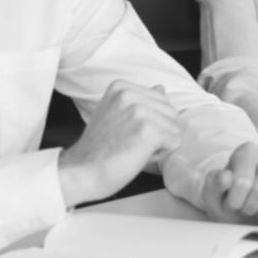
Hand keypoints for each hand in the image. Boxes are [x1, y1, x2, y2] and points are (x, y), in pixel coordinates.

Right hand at [57, 82, 179, 206]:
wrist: (82, 171)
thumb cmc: (99, 148)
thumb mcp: (117, 113)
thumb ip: (141, 100)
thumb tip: (162, 88)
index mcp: (121, 87)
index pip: (162, 99)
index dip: (150, 121)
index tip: (125, 130)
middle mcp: (130, 94)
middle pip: (171, 112)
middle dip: (157, 131)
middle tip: (129, 141)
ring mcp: (139, 111)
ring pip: (175, 128)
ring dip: (159, 144)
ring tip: (133, 148)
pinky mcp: (148, 130)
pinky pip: (174, 142)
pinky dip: (160, 154)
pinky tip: (138, 155)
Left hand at [199, 143, 257, 225]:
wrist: (241, 216)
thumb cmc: (227, 201)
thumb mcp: (211, 194)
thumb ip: (213, 183)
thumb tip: (225, 177)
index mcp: (248, 152)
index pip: (243, 182)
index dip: (234, 201)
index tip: (231, 203)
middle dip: (250, 208)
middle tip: (245, 208)